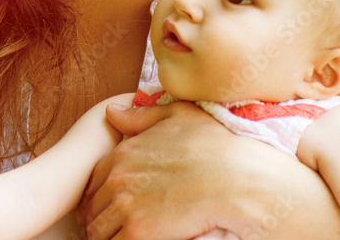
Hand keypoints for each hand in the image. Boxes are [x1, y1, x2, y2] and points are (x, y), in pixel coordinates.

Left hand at [76, 100, 339, 239]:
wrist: (246, 181)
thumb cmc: (220, 147)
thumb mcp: (182, 117)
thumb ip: (144, 115)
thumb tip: (113, 112)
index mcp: (126, 151)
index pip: (96, 178)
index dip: (102, 193)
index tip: (110, 204)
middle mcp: (120, 177)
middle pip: (93, 206)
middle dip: (101, 216)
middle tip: (115, 226)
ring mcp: (127, 205)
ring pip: (99, 229)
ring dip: (107, 234)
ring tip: (125, 236)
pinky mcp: (139, 231)